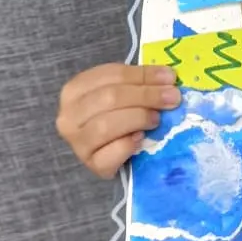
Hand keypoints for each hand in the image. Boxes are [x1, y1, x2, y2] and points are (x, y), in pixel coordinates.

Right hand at [56, 63, 180, 177]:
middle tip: (172, 98)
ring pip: (106, 126)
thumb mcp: (123, 92)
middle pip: (109, 98)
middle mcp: (70, 116)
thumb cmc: (115, 114)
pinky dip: (127, 145)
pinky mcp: (91, 165)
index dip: (143, 75)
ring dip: (138, 118)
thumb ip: (140, 83)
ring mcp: (77, 143)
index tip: (169, 77)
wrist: (107, 149)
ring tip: (156, 118)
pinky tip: (140, 139)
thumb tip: (168, 77)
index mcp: (75, 89)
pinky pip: (108, 155)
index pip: (111, 75)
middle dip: (145, 96)